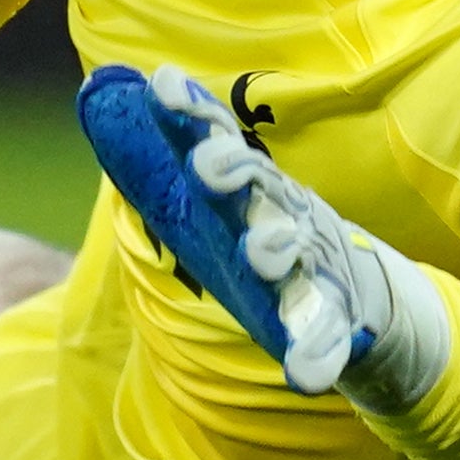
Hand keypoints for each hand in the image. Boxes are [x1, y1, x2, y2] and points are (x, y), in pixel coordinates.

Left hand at [78, 63, 449, 406]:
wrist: (361, 296)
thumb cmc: (267, 237)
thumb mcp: (217, 201)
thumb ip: (159, 154)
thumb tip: (98, 87)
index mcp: (251, 189)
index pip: (220, 141)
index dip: (194, 114)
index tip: (163, 85)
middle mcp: (285, 216)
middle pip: (260, 187)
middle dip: (236, 172)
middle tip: (206, 167)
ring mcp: (315, 266)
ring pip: (296, 255)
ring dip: (277, 250)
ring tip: (262, 255)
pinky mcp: (336, 319)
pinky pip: (327, 335)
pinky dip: (319, 351)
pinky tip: (309, 373)